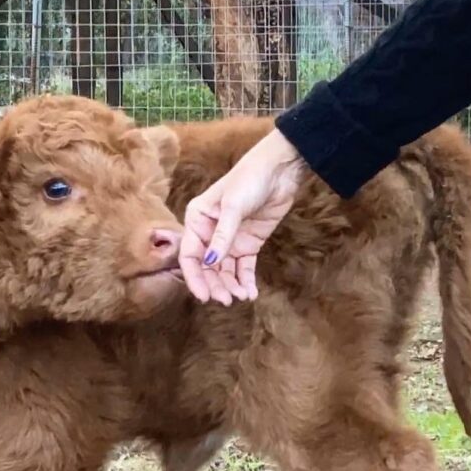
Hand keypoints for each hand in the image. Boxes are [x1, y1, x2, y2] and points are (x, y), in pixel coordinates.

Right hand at [179, 128, 305, 304]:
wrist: (280, 170)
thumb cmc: (250, 179)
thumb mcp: (233, 206)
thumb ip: (223, 235)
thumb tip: (211, 262)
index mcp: (197, 219)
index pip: (189, 254)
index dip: (194, 277)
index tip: (204, 296)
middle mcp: (209, 232)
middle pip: (206, 267)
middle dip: (215, 285)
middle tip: (226, 301)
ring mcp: (229, 239)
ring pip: (224, 270)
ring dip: (230, 286)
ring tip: (241, 297)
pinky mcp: (248, 243)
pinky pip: (243, 268)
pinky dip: (245, 281)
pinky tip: (250, 293)